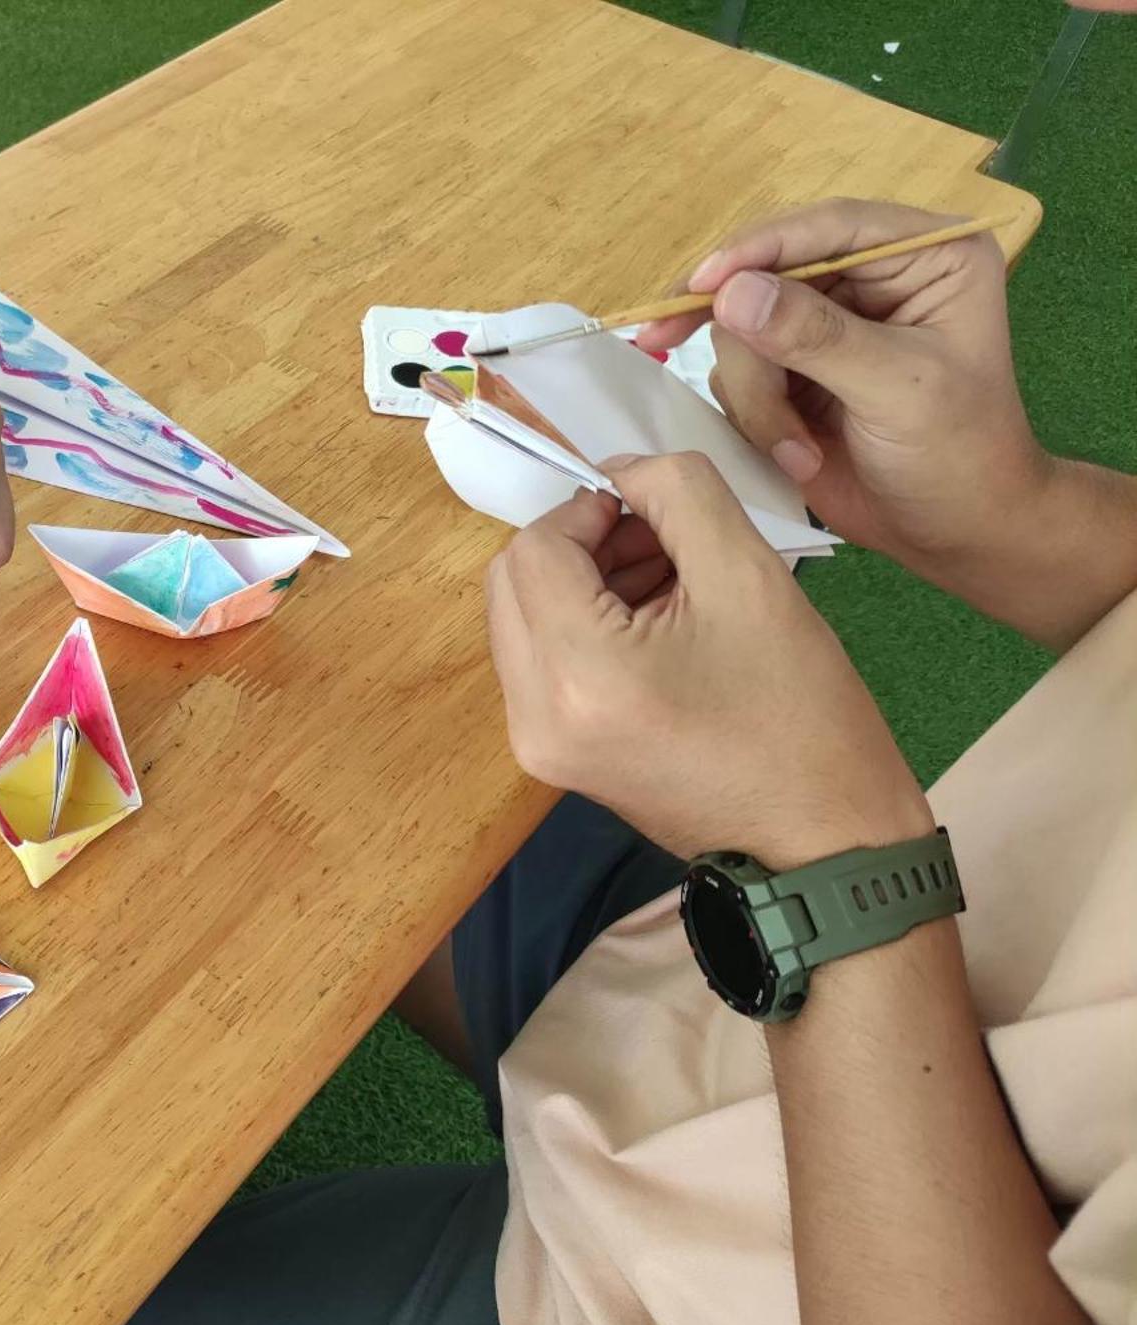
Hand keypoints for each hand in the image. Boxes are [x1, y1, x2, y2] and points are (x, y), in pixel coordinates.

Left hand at [485, 453, 931, 865]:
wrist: (823, 845)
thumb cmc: (800, 714)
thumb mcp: (750, 577)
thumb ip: (679, 494)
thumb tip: (621, 468)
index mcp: (579, 672)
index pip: (535, 548)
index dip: (588, 509)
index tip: (654, 510)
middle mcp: (534, 714)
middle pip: (514, 582)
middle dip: (580, 544)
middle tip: (663, 539)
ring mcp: (537, 745)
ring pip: (523, 620)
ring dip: (583, 582)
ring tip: (672, 578)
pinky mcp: (554, 759)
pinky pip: (543, 664)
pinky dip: (584, 627)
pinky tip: (657, 623)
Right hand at [634, 199, 1051, 569]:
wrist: (952, 532)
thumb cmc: (957, 453)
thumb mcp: (897, 388)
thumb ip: (816, 337)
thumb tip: (732, 292)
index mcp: (925, 255)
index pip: (830, 227)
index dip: (760, 247)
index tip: (702, 282)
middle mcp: (871, 279)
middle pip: (770, 271)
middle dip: (737, 325)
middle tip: (663, 339)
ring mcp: (825, 327)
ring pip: (742, 329)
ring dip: (757, 396)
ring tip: (795, 449)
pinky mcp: (791, 373)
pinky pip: (736, 374)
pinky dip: (753, 416)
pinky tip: (793, 452)